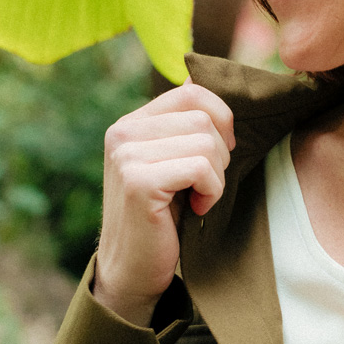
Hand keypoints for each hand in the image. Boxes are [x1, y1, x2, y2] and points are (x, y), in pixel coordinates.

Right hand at [93, 81, 234, 325]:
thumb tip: (196, 73)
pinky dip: (211, 192)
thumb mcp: (173, 162)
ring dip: (216, 177)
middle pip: (203, 118)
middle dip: (220, 155)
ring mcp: (127, 155)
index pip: (191, 91)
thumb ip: (182, 124)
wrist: (134, 270)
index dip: (221, 120)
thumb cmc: (163, 218)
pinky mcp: (138, 181)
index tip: (219, 155)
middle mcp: (123, 132)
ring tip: (198, 198)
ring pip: (205, 142)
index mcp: (131, 122)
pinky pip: (201, 168)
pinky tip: (196, 209)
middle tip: (204, 186)